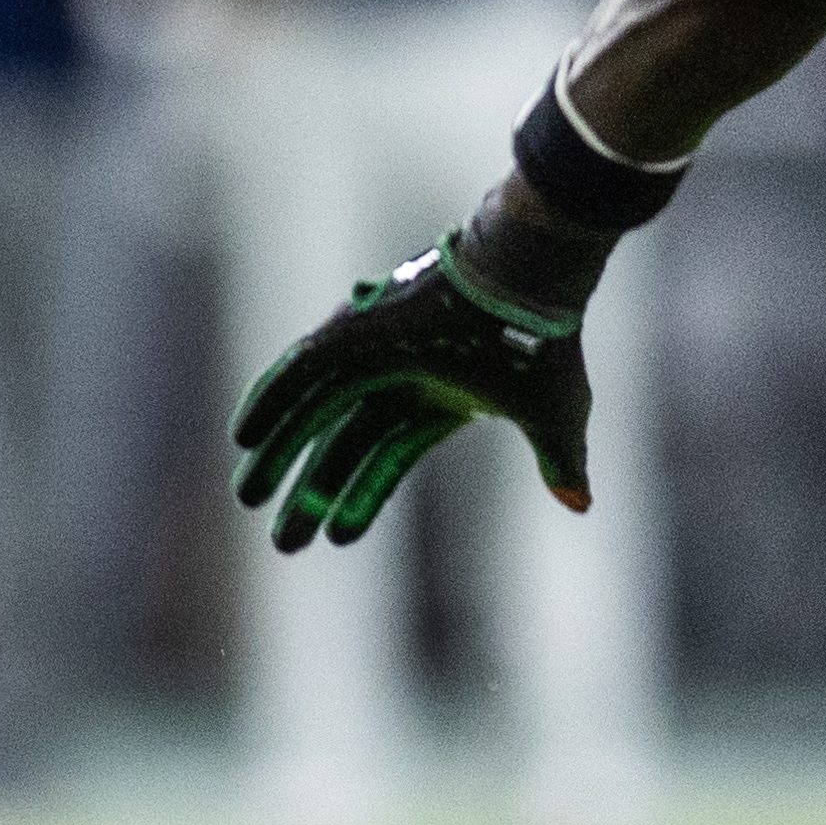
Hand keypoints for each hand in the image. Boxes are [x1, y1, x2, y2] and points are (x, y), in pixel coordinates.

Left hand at [231, 238, 591, 552]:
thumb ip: (561, 463)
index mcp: (438, 399)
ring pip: (313, 413)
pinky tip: (243, 436)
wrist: (531, 283)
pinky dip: (271, 400)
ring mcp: (374, 354)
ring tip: (245, 498)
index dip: (360, 498)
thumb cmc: (547, 348)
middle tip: (281, 541)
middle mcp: (399, 378)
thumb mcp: (555, 419)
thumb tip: (582, 505)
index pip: (385, 459)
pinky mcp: (355, 332)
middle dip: (310, 492)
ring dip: (278, 454)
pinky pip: (299, 371)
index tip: (335, 540)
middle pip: (340, 444)